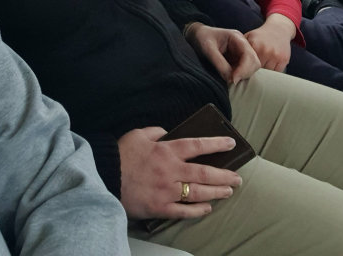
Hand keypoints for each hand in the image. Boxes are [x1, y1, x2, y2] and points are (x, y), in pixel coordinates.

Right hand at [118, 127, 242, 219]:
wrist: (105, 176)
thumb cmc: (120, 154)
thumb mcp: (138, 134)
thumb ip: (156, 131)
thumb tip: (167, 132)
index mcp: (166, 150)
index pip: (197, 145)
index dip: (216, 144)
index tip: (231, 143)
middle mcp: (171, 171)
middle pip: (204, 173)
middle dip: (224, 175)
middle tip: (237, 178)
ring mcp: (167, 191)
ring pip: (198, 193)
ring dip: (217, 192)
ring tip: (229, 191)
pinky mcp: (160, 208)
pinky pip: (184, 211)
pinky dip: (198, 211)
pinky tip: (207, 208)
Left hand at [184, 23, 260, 82]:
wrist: (196, 35)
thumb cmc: (201, 38)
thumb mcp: (207, 48)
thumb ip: (219, 62)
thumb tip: (230, 79)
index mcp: (237, 38)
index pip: (249, 55)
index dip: (244, 69)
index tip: (233, 80)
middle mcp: (242, 45)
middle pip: (254, 62)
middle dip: (245, 74)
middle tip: (231, 82)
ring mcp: (241, 53)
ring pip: (251, 68)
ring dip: (243, 76)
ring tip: (229, 80)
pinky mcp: (237, 60)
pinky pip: (244, 71)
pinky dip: (239, 77)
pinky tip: (229, 78)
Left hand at [244, 13, 294, 71]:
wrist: (279, 29)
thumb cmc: (261, 35)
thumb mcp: (249, 37)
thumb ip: (240, 48)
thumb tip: (231, 64)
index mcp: (254, 45)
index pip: (247, 64)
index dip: (244, 69)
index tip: (242, 72)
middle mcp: (265, 50)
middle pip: (257, 70)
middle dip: (254, 72)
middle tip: (252, 71)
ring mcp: (276, 55)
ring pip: (267, 73)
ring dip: (264, 73)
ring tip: (261, 68)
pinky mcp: (284, 59)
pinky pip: (276, 73)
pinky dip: (272, 72)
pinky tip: (269, 66)